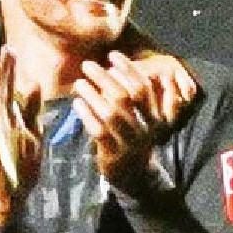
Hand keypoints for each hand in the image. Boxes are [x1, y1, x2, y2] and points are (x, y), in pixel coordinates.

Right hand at [0, 50, 42, 226]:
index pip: (10, 90)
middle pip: (1, 91)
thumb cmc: (22, 165)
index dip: (11, 71)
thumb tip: (33, 84)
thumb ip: (32, 110)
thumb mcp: (33, 133)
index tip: (12, 50)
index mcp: (10, 119)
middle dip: (3, 70)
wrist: (11, 193)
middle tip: (4, 48)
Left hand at [74, 51, 191, 195]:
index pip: (143, 88)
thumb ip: (133, 97)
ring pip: (110, 114)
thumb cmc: (133, 139)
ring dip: (92, 94)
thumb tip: (113, 67)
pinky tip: (76, 103)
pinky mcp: (113, 155)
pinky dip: (86, 115)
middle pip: (125, 97)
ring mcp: (129, 143)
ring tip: (79, 83)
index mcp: (156, 118)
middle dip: (105, 77)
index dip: (128, 69)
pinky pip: (98, 131)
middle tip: (88, 65)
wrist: (135, 177)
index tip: (112, 55)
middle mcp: (145, 129)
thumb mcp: (142, 120)